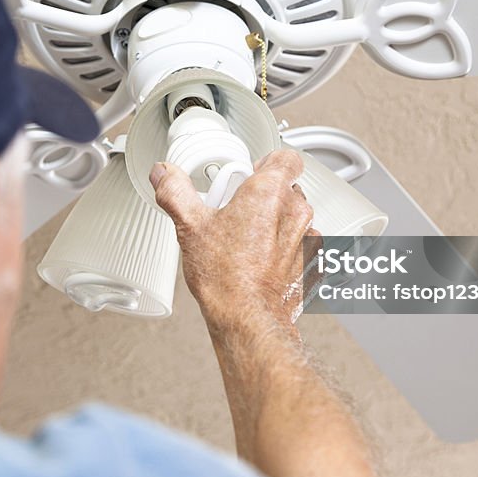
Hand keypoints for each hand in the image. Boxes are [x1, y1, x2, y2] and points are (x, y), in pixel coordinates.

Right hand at [149, 150, 317, 329]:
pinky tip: (264, 261)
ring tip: (248, 240)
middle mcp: (296, 211)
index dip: (267, 162)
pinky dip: (288, 249)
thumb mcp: (190, 227)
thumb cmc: (227, 278)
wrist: (248, 320)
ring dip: (277, 223)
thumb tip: (164, 173)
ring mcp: (308, 238)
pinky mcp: (313, 263)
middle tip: (238, 212)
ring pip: (296, 217)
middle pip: (287, 188)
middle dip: (265, 196)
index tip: (249, 175)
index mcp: (269, 192)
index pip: (287, 157)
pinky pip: (304, 245)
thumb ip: (175, 192)